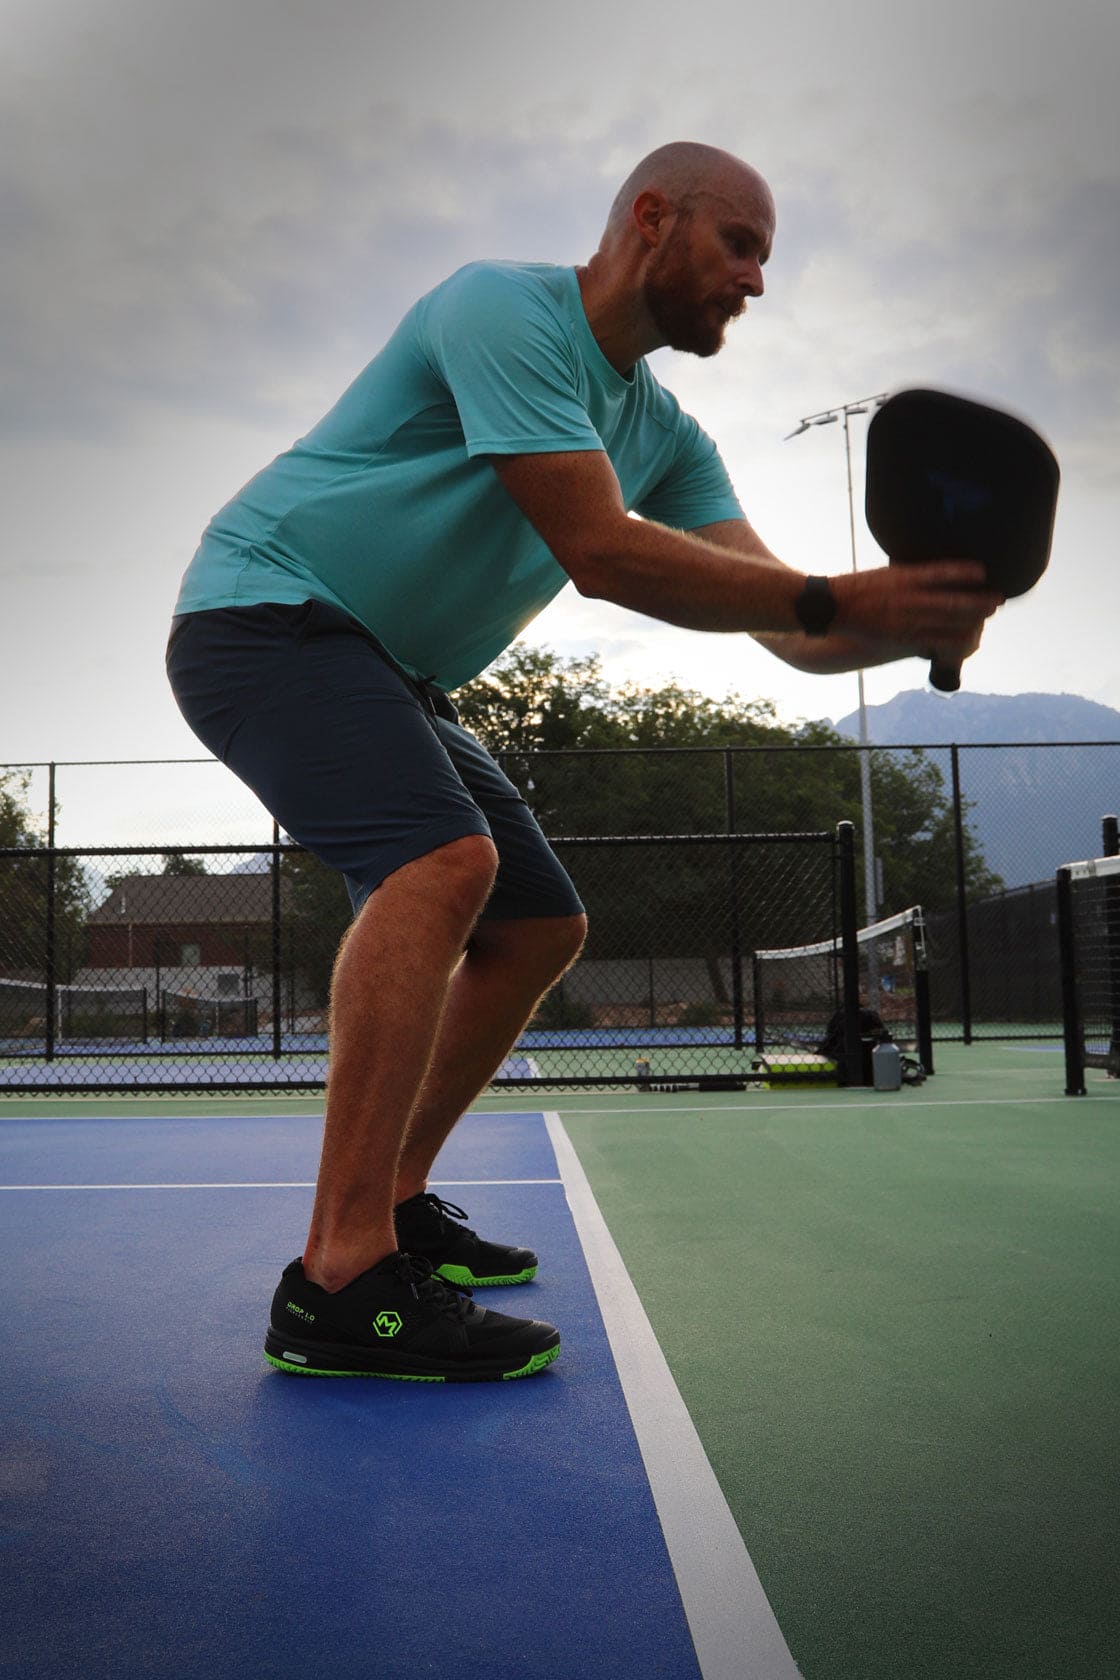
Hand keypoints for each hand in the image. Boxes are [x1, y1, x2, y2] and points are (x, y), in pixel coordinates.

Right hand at [833, 562, 1003, 663]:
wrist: (832, 606)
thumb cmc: (858, 587)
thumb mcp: (885, 573)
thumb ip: (910, 575)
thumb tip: (934, 573)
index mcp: (904, 577)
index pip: (941, 573)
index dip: (965, 573)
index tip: (984, 572)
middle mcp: (908, 597)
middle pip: (951, 600)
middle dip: (977, 600)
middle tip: (998, 598)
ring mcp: (905, 619)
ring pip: (946, 621)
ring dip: (971, 619)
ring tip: (988, 616)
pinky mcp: (900, 637)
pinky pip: (932, 640)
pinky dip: (952, 639)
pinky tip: (967, 638)